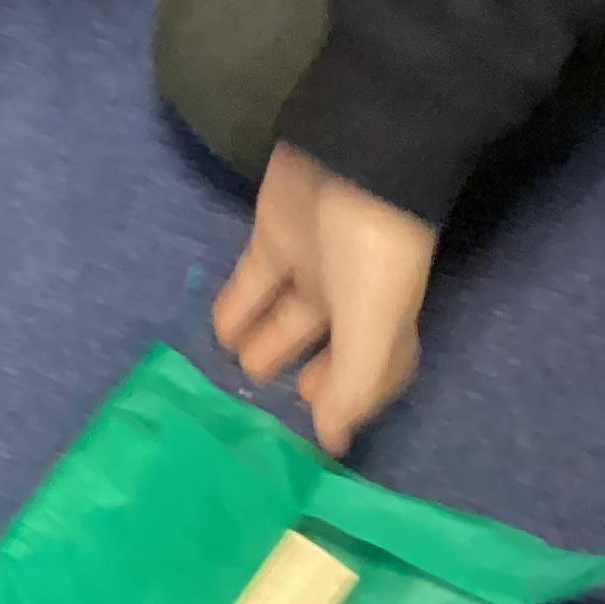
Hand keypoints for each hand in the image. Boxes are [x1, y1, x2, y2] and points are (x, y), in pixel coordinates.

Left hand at [213, 142, 438, 455]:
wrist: (357, 161)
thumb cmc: (373, 255)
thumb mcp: (373, 330)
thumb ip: (352, 388)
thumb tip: (332, 442)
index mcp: (385, 324)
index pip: (369, 374)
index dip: (348, 402)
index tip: (316, 433)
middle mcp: (351, 298)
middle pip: (325, 348)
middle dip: (303, 378)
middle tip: (267, 408)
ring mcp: (312, 264)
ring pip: (285, 316)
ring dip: (263, 343)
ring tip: (236, 372)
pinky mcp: (275, 235)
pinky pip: (253, 281)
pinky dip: (238, 305)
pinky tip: (219, 330)